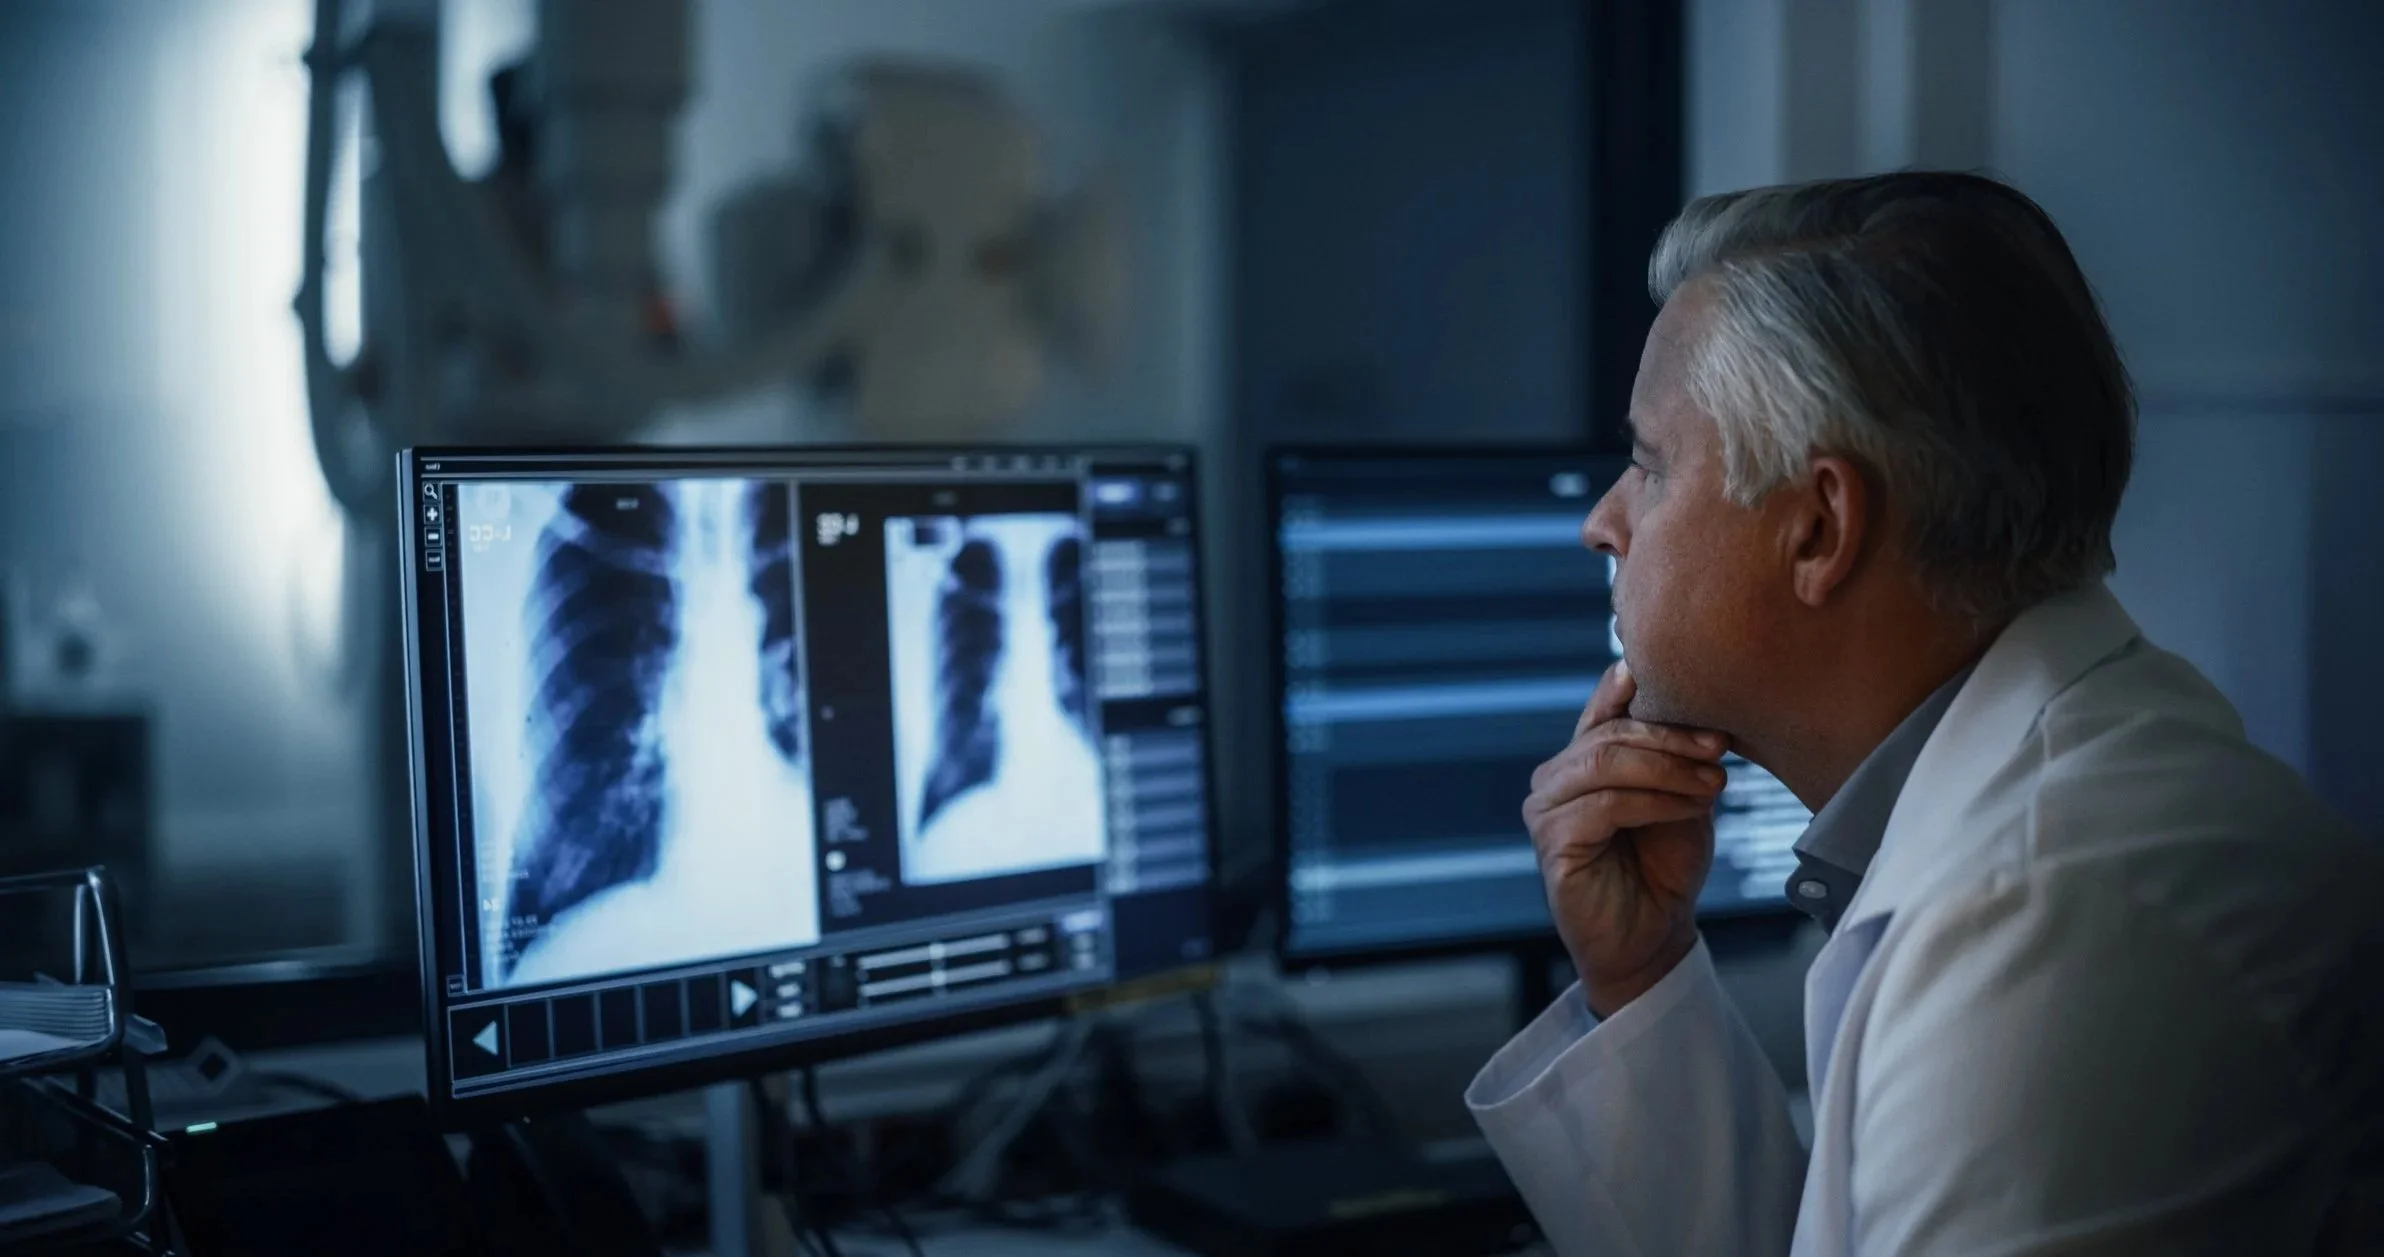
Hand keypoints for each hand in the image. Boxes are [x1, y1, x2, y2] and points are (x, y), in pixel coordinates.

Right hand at [1524, 661, 1728, 1016]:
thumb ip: (1672, 756)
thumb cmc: (1663, 866)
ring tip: (1713, 784)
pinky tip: (1692, 808)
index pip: (1604, 709)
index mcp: (1579, 759)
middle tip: (1719, 748)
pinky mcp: (1552, 843)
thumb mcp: (1677, 796)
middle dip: (1671, 738)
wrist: (1651, 937)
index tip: (1689, 685)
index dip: (1638, 690)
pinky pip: (1606, 805)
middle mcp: (1553, 779)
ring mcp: (1546, 810)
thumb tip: (1696, 709)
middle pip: (1609, 735)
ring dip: (1668, 769)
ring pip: (1605, 763)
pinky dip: (1656, 801)